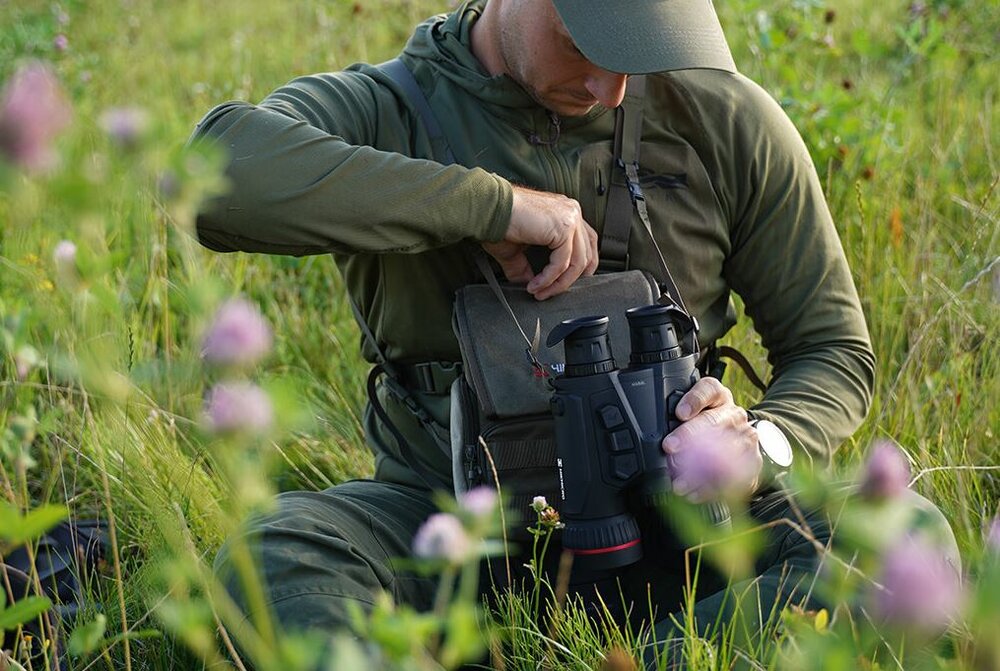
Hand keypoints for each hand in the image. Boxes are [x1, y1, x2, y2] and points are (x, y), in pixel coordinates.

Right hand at [482, 185, 598, 299]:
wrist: (488, 209)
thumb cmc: (498, 222)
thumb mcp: (516, 250)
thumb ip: (526, 266)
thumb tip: (529, 285)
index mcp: (564, 212)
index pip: (586, 242)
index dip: (582, 266)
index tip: (567, 282)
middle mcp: (571, 212)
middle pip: (587, 253)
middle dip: (571, 279)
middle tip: (550, 293)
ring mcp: (570, 218)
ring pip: (577, 262)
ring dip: (558, 283)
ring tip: (540, 292)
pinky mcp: (563, 227)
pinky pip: (563, 262)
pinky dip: (550, 278)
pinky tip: (536, 285)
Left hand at [662, 377, 762, 501]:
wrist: (739, 440)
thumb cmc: (707, 424)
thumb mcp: (691, 415)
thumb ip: (673, 420)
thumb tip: (652, 432)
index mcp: (717, 396)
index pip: (708, 389)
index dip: (694, 399)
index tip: (680, 412)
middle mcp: (733, 413)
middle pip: (713, 421)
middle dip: (689, 435)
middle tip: (669, 447)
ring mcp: (746, 436)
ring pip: (725, 450)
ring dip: (699, 469)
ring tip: (679, 483)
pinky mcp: (753, 460)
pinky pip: (735, 476)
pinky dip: (712, 488)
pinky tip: (695, 494)